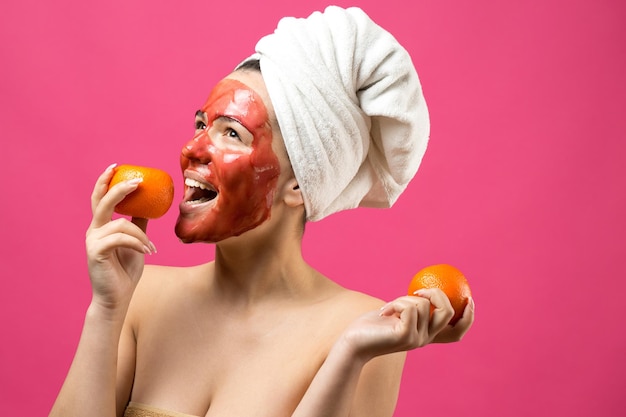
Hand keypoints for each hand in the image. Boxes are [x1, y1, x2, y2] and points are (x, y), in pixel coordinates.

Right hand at [85, 164, 154, 311]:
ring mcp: (92, 241)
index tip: (116, 166)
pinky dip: (137, 243)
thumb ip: (138, 224)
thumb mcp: (136, 242)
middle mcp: (93, 230)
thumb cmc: (126, 270)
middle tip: (137, 182)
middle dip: (119, 189)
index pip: (99, 198)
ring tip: (151, 248)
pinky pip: (120, 238)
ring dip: (141, 235)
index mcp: (101, 226)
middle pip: (102, 202)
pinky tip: (146, 252)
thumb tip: (148, 207)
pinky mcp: (95, 252)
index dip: (105, 181)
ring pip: (120, 224)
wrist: (118, 296)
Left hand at [340, 289, 473, 359]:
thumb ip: (412, 308)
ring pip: (423, 305)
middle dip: (436, 294)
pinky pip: (409, 307)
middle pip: (447, 312)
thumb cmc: (372, 326)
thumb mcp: (397, 314)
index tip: (469, 299)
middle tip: (417, 291)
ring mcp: (417, 339)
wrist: (354, 342)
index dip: (468, 317)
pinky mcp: (405, 335)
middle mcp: (425, 340)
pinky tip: (384, 312)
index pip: (457, 332)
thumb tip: (426, 288)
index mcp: (427, 336)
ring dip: (403, 298)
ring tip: (389, 308)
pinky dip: (396, 303)